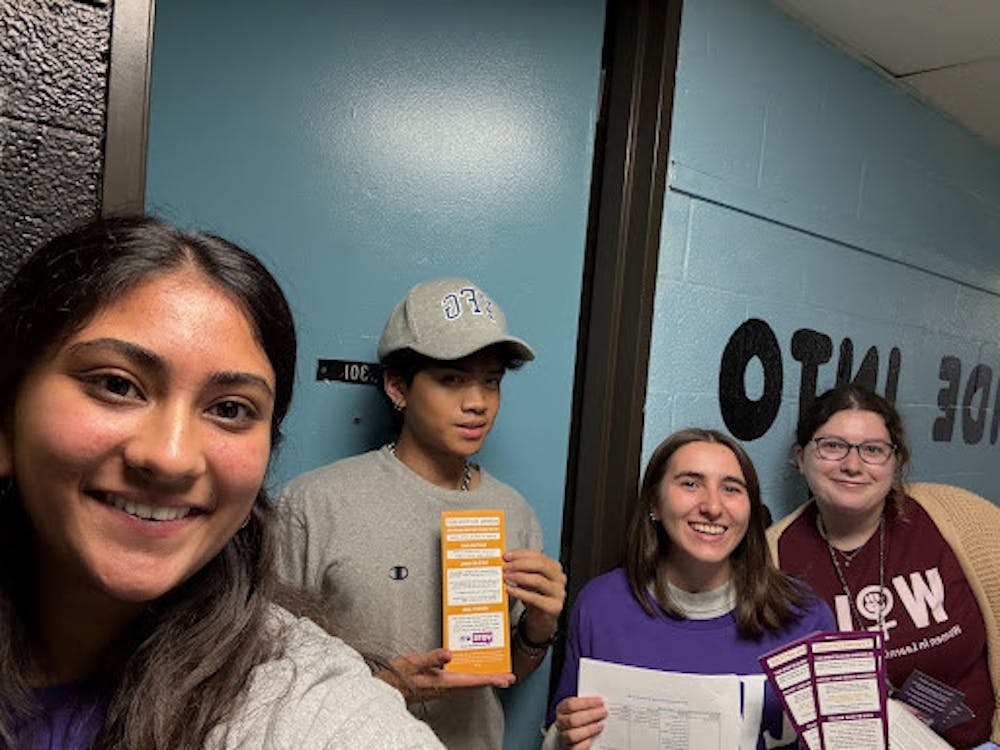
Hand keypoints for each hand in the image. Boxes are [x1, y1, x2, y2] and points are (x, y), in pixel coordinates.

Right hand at [376, 647, 514, 703]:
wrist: (386, 688)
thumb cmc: (398, 677)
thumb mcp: (413, 662)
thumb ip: (431, 658)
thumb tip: (449, 654)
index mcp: (443, 682)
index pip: (472, 681)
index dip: (490, 679)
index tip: (505, 679)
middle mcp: (446, 686)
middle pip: (474, 684)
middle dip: (492, 680)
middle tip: (509, 678)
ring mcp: (442, 687)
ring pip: (469, 683)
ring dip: (484, 679)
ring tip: (497, 674)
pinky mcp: (439, 684)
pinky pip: (460, 681)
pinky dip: (471, 677)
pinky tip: (473, 670)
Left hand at [504, 549, 565, 641]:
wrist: (542, 619)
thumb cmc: (536, 596)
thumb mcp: (529, 580)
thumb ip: (522, 569)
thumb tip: (506, 561)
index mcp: (554, 567)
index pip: (538, 555)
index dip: (521, 554)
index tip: (506, 556)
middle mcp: (559, 578)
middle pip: (540, 565)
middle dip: (520, 564)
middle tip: (505, 567)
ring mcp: (559, 593)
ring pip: (538, 580)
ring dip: (519, 577)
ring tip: (506, 577)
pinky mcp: (554, 607)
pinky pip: (535, 598)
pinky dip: (520, 593)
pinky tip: (510, 590)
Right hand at [554, 695, 606, 748]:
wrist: (571, 734)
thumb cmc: (577, 717)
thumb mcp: (579, 708)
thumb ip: (587, 706)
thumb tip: (600, 703)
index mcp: (561, 709)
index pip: (571, 704)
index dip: (586, 702)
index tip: (600, 701)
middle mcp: (560, 723)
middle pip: (572, 719)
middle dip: (590, 715)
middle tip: (603, 712)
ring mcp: (563, 736)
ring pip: (572, 735)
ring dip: (589, 729)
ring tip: (601, 725)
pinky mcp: (569, 748)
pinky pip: (576, 747)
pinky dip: (586, 743)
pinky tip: (594, 737)